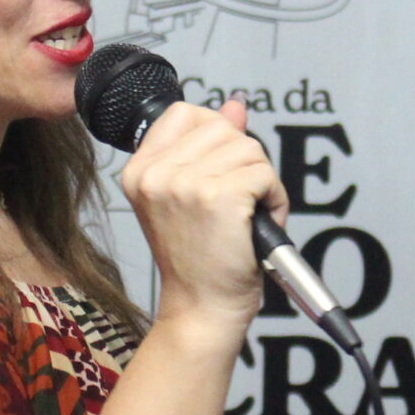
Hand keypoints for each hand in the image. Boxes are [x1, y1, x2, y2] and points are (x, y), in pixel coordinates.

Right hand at [121, 97, 286, 339]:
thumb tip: (235, 105)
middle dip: (244, 163)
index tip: (218, 171)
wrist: (201, 308)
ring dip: (261, 183)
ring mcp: (185, 184)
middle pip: (224, 128)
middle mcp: (155, 173)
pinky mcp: (218, 197)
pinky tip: (257, 224)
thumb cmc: (198, 259)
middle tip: (235, 205)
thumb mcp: (191, 195)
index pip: (184, 113)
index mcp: (139, 169)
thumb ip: (210, 145)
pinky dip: (274, 199)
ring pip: (249, 149)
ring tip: (245, 217)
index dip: (215, 134)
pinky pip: (265, 174)